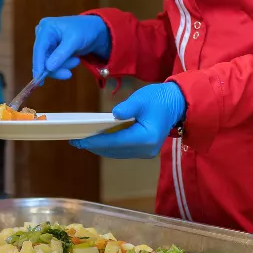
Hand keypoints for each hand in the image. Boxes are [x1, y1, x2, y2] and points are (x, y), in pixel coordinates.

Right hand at [32, 16, 110, 80]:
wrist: (94, 31)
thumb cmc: (85, 30)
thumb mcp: (75, 41)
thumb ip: (61, 54)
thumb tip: (48, 68)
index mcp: (46, 27)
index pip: (39, 48)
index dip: (38, 63)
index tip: (39, 78)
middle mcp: (43, 35)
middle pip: (42, 57)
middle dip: (56, 67)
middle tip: (68, 74)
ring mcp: (47, 43)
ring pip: (48, 63)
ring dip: (63, 66)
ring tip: (76, 60)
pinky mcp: (52, 51)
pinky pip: (53, 63)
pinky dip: (64, 65)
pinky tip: (74, 59)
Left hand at [71, 82, 185, 158]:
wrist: (177, 103)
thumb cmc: (159, 98)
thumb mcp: (141, 99)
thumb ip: (127, 108)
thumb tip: (114, 115)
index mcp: (145, 138)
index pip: (115, 142)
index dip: (96, 141)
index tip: (80, 140)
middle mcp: (145, 150)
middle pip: (115, 151)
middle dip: (94, 146)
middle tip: (75, 142)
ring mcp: (146, 152)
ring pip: (117, 153)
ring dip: (100, 148)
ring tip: (83, 141)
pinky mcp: (145, 150)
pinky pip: (123, 151)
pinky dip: (110, 146)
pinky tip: (98, 141)